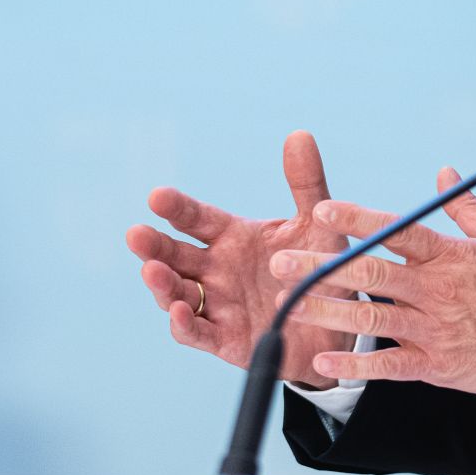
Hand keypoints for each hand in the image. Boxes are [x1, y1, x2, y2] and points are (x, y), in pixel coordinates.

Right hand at [126, 130, 353, 388]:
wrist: (340, 323)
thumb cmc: (321, 268)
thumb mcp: (317, 224)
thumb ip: (306, 183)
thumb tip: (301, 134)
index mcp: (232, 237)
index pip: (195, 219)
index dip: (176, 208)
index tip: (157, 196)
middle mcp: (217, 270)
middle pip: (175, 256)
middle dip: (154, 246)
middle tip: (136, 234)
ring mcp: (218, 305)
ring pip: (178, 293)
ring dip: (162, 284)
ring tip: (152, 271)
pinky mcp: (226, 339)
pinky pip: (198, 333)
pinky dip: (184, 324)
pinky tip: (178, 312)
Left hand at [272, 167, 475, 397]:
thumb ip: (466, 207)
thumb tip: (442, 173)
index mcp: (450, 255)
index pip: (396, 229)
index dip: (357, 218)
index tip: (322, 209)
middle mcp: (436, 290)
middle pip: (369, 273)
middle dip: (320, 266)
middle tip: (281, 262)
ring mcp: (434, 329)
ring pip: (370, 317)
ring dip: (325, 311)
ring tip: (288, 306)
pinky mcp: (437, 365)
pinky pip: (389, 365)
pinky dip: (356, 364)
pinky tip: (325, 364)